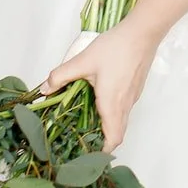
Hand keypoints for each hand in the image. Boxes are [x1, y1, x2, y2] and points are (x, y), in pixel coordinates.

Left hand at [38, 21, 154, 148]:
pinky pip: (124, 108)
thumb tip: (45, 89)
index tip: (88, 154)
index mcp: (112, 104)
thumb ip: (61, 76)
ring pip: (122, 121)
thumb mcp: (83, 61)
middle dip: (102, 141)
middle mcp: (125, 104)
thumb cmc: (115, 48)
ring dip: (108, 126)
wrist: (143, 32)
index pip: (113, 139)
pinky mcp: (135, 87)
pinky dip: (113, 113)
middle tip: (83, 140)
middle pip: (118, 133)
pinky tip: (99, 99)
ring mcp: (132, 96)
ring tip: (87, 121)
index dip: (103, 151)